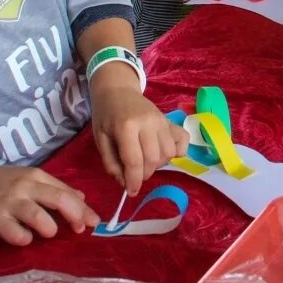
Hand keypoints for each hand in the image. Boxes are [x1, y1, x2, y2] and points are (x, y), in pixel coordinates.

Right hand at [0, 166, 100, 245]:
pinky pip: (16, 234)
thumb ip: (53, 187)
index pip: (65, 191)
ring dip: (50, 229)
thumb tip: (81, 196)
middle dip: (75, 216)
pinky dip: (25, 239)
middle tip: (80, 229)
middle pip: (59, 200)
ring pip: (39, 217)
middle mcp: (24, 187)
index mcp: (36, 176)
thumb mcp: (27, 178)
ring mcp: (9, 203)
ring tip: (48, 232)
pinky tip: (24, 238)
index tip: (92, 220)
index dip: (82, 208)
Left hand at [89, 70, 188, 195]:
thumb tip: (125, 183)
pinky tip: (165, 153)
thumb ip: (111, 163)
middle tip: (135, 174)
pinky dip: (178, 151)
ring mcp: (162, 120)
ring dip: (158, 164)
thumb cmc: (106, 116)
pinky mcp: (170, 120)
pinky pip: (183, 140)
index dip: (133, 181)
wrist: (118, 91)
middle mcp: (148, 123)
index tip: (131, 192)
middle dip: (144, 174)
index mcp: (126, 127)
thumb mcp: (100, 139)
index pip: (134, 161)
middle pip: (153, 159)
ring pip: (168, 153)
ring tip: (146, 161)